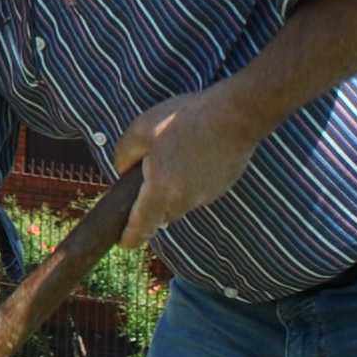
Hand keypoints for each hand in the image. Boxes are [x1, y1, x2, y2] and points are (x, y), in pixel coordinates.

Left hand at [113, 81, 266, 246]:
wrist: (235, 114)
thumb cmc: (185, 120)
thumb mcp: (140, 130)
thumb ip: (124, 156)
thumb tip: (124, 171)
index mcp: (161, 193)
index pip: (141, 229)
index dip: (128, 238)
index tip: (122, 242)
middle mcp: (184, 202)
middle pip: (160, 215)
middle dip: (149, 202)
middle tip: (145, 171)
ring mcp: (207, 196)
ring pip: (179, 202)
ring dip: (171, 188)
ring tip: (172, 154)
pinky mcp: (221, 186)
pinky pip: (197, 190)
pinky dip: (190, 179)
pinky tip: (192, 152)